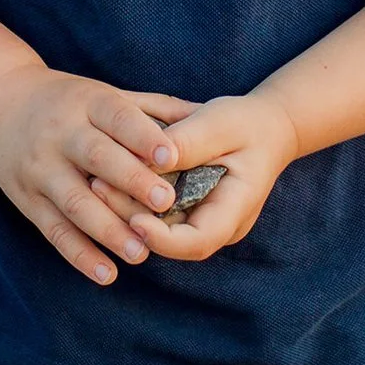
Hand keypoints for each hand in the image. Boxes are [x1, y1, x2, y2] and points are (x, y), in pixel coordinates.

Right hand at [0, 67, 194, 285]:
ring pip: (74, 201)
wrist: (0, 106)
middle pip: (97, 158)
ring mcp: (40, 168)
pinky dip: (79, 254)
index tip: (172, 157)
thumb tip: (209, 115)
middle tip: (165, 204)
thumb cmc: (71, 102)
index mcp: (87, 102)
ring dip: (107, 229)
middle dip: (131, 182)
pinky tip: (106, 273)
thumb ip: (156, 108)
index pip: (117, 117)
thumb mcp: (107, 93)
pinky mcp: (26, 200)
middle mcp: (60, 134)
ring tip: (140, 252)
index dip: (144, 137)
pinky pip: (53, 230)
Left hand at [99, 93, 299, 261]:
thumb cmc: (246, 124)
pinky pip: (157, 214)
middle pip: (171, 239)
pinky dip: (135, 200)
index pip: (198, 241)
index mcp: (235, 209)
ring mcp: (202, 220)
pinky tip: (109, 178)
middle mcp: (218, 225)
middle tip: (98, 187)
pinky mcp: (187, 209)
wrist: (268, 128)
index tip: (135, 219)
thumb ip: (187, 142)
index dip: (163, 238)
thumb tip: (148, 158)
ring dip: (127, 210)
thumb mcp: (220, 124)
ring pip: (159, 229)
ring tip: (96, 181)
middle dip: (132, 220)